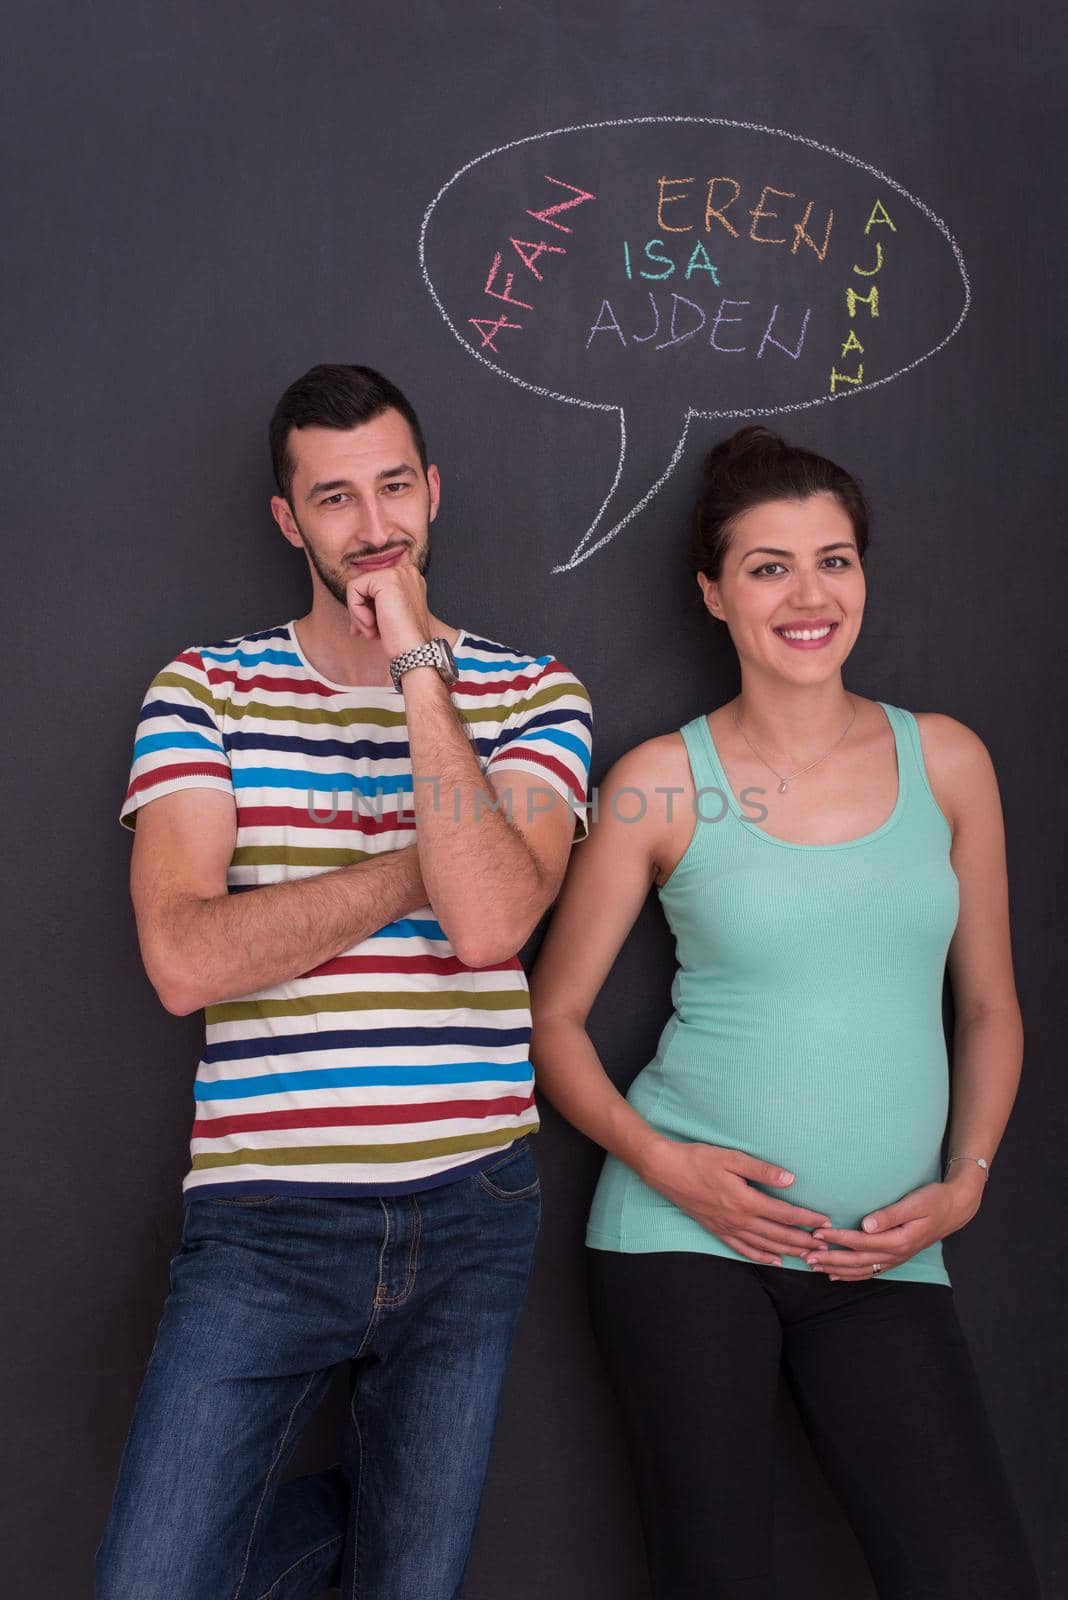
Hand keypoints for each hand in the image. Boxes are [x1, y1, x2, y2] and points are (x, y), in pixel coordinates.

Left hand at [346, 562, 431, 656]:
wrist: (414, 651)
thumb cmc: (402, 640)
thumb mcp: (388, 615)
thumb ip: (374, 603)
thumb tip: (354, 604)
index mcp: (409, 580)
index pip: (373, 587)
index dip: (366, 608)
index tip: (368, 629)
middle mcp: (406, 571)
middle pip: (365, 585)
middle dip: (359, 611)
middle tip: (366, 633)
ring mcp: (398, 573)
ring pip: (357, 587)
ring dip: (357, 614)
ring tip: (371, 632)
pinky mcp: (386, 579)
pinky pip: (354, 589)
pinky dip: (356, 610)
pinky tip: (371, 625)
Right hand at [638, 1139, 830, 1264]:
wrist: (665, 1170)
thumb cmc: (698, 1159)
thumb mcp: (732, 1158)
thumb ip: (762, 1170)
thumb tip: (790, 1179)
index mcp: (745, 1200)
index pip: (784, 1214)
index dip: (807, 1219)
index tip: (825, 1222)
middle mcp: (738, 1219)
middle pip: (778, 1235)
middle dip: (804, 1241)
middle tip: (825, 1246)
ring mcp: (727, 1228)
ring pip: (764, 1245)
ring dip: (788, 1251)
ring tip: (808, 1256)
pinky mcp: (717, 1230)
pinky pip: (743, 1249)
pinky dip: (761, 1257)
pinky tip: (773, 1261)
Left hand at [804, 1166, 985, 1279]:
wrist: (954, 1209)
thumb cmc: (933, 1201)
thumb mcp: (914, 1203)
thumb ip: (889, 1215)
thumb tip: (866, 1224)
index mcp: (898, 1240)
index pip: (861, 1242)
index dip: (838, 1238)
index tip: (816, 1233)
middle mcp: (896, 1254)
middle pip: (857, 1261)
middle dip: (830, 1259)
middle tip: (806, 1255)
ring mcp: (895, 1259)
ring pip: (861, 1270)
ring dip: (836, 1269)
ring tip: (814, 1266)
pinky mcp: (895, 1258)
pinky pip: (870, 1272)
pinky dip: (851, 1275)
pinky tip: (835, 1275)